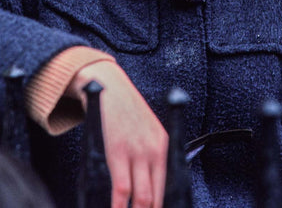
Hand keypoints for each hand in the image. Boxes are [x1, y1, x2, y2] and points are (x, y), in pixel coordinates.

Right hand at [66, 61, 168, 207]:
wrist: (108, 86)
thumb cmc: (126, 112)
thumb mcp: (148, 131)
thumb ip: (153, 157)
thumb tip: (153, 189)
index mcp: (166, 146)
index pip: (173, 187)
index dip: (166, 205)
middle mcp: (156, 149)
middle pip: (159, 197)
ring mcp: (137, 151)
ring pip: (144, 198)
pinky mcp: (117, 151)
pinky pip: (122, 190)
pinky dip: (119, 207)